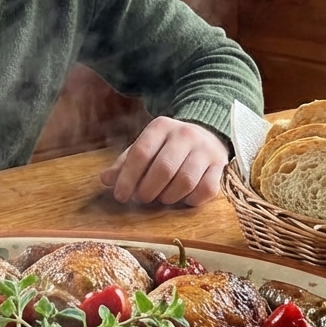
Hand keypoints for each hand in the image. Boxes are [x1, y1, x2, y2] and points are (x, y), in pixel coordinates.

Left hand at [100, 116, 228, 206]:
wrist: (207, 133)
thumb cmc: (168, 146)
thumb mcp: (146, 147)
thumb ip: (125, 163)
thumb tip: (105, 180)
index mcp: (161, 126)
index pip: (141, 153)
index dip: (128, 178)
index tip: (120, 196)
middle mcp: (185, 134)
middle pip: (163, 169)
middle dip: (148, 190)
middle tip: (142, 199)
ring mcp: (205, 149)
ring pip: (185, 181)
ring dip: (169, 197)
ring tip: (161, 198)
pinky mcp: (220, 165)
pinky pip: (206, 189)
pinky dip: (192, 199)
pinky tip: (183, 198)